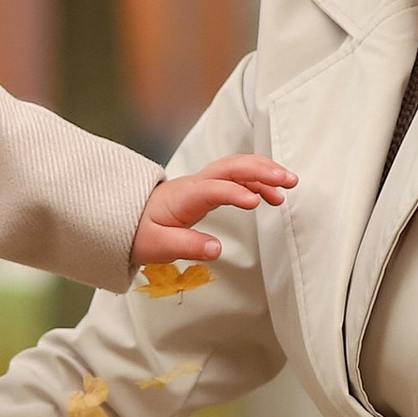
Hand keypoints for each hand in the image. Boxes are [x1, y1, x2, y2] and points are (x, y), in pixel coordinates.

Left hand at [133, 153, 295, 272]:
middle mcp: (195, 184)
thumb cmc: (141, 232)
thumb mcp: (157, 246)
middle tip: (287, 179)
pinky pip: (236, 177)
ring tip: (289, 183)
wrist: (128, 218)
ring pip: (236, 167)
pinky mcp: (209, 188)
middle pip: (230, 167)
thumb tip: (216, 249)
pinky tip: (273, 195)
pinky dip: (257, 181)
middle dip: (260, 169)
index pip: (211, 188)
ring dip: (263, 171)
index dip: (233, 192)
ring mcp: (203, 183)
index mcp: (183, 197)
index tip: (255, 203)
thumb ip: (186, 246)